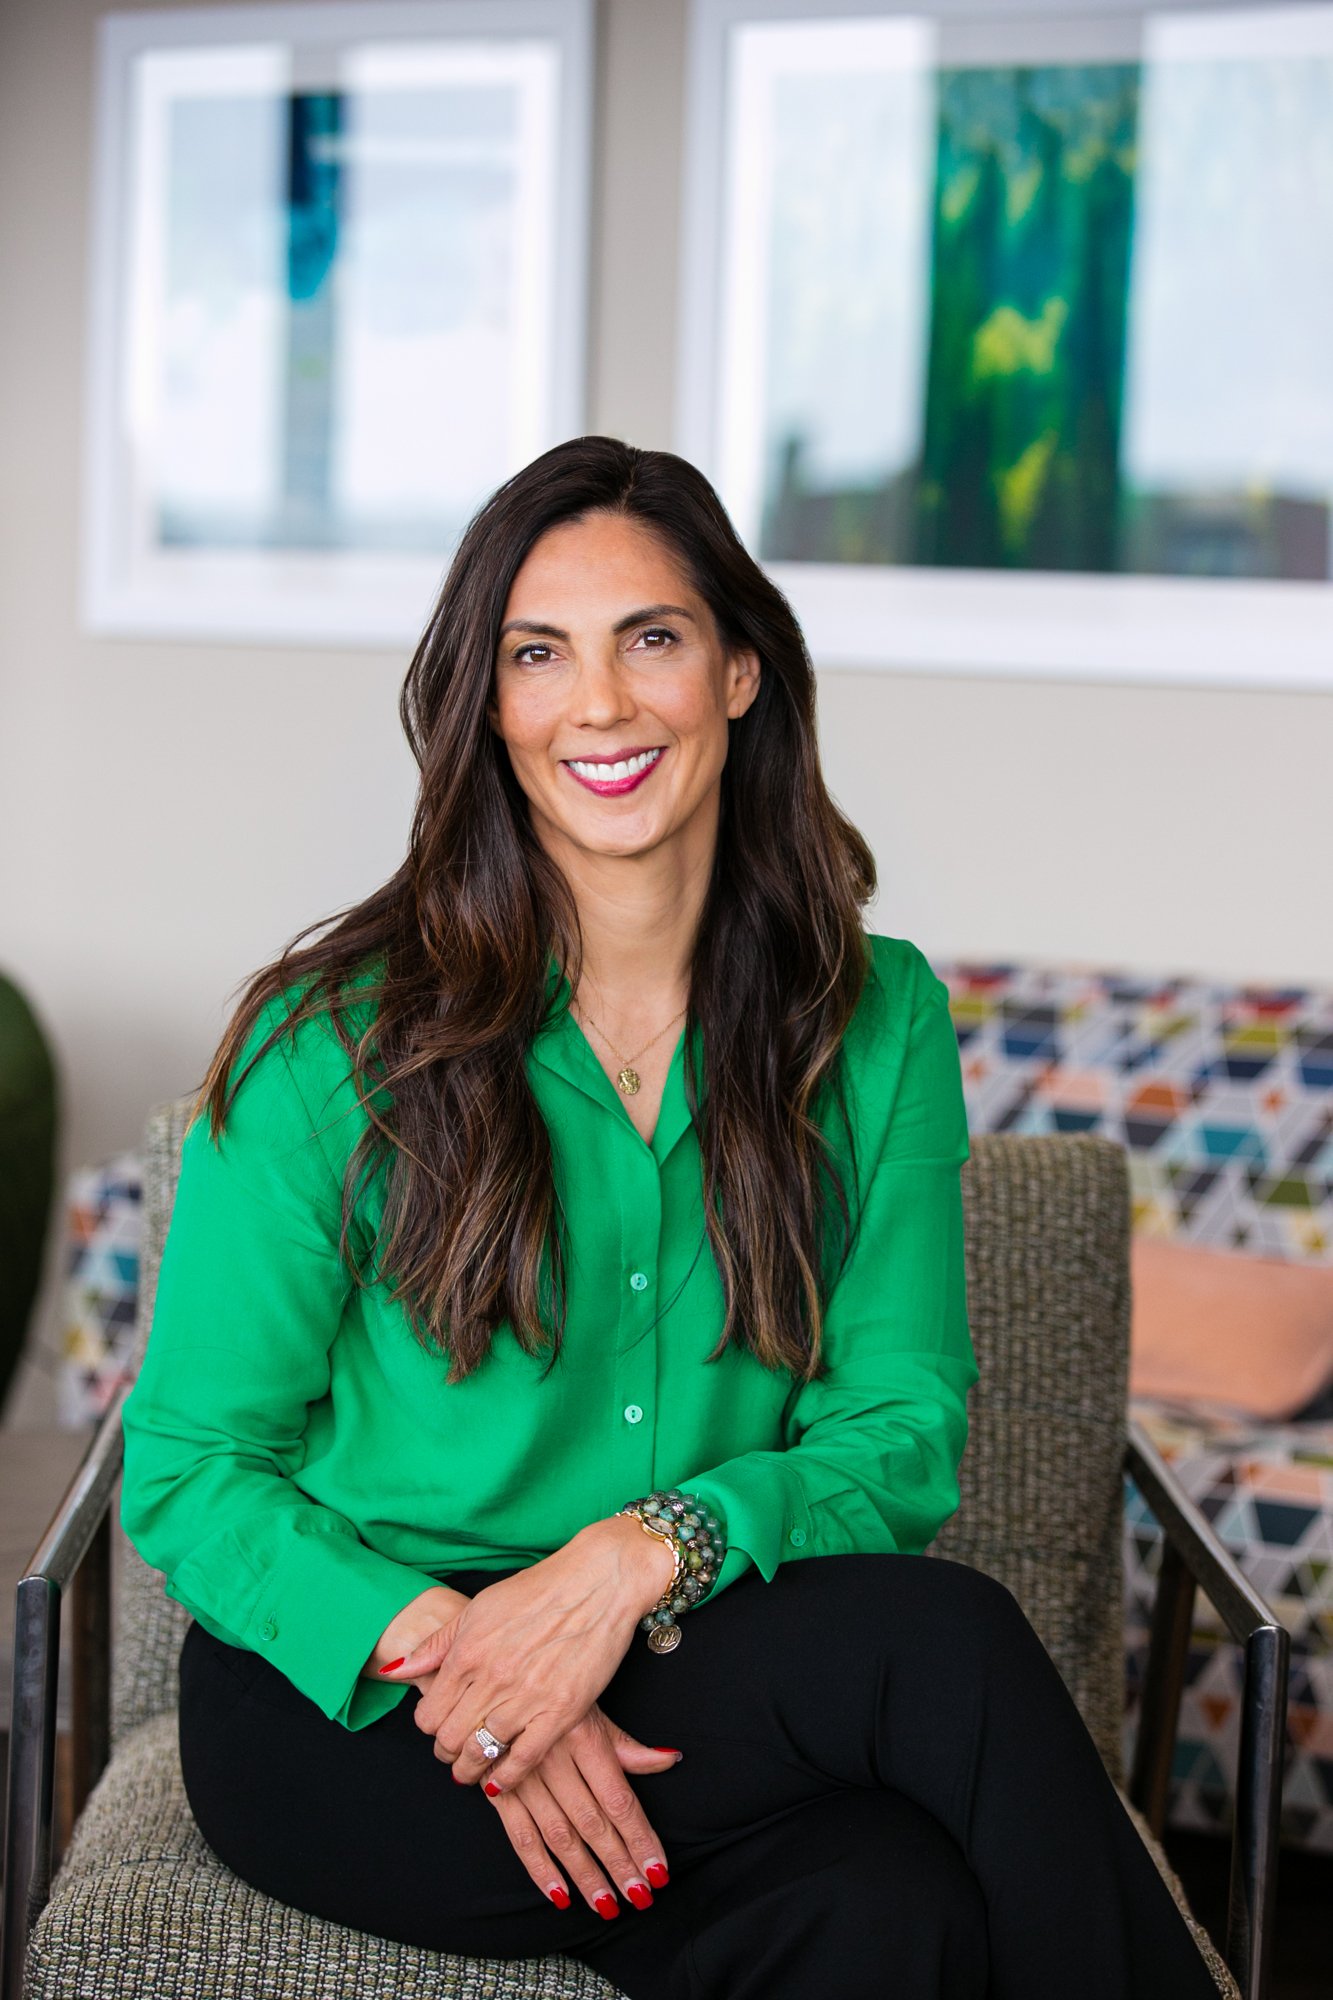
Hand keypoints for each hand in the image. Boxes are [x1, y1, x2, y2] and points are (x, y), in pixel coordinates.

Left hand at [376, 1518, 673, 1786]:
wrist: (598, 1579)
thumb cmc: (539, 1588)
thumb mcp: (479, 1607)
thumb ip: (436, 1644)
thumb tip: (396, 1670)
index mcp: (468, 1651)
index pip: (429, 1714)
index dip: (429, 1727)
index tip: (438, 1727)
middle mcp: (493, 1677)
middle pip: (450, 1738)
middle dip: (446, 1752)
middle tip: (452, 1752)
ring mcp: (527, 1696)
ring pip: (482, 1752)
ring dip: (470, 1768)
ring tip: (471, 1769)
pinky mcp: (562, 1710)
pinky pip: (524, 1759)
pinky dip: (506, 1777)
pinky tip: (499, 1781)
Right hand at [481, 1703, 680, 1916]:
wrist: (495, 1689)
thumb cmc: (554, 1701)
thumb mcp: (593, 1714)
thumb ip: (629, 1748)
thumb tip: (670, 1760)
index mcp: (584, 1737)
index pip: (619, 1799)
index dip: (640, 1838)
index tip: (658, 1871)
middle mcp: (555, 1759)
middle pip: (593, 1823)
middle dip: (619, 1864)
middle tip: (640, 1896)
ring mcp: (523, 1778)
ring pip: (560, 1836)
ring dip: (585, 1875)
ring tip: (607, 1904)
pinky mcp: (498, 1791)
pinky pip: (520, 1836)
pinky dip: (539, 1869)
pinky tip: (560, 1894)